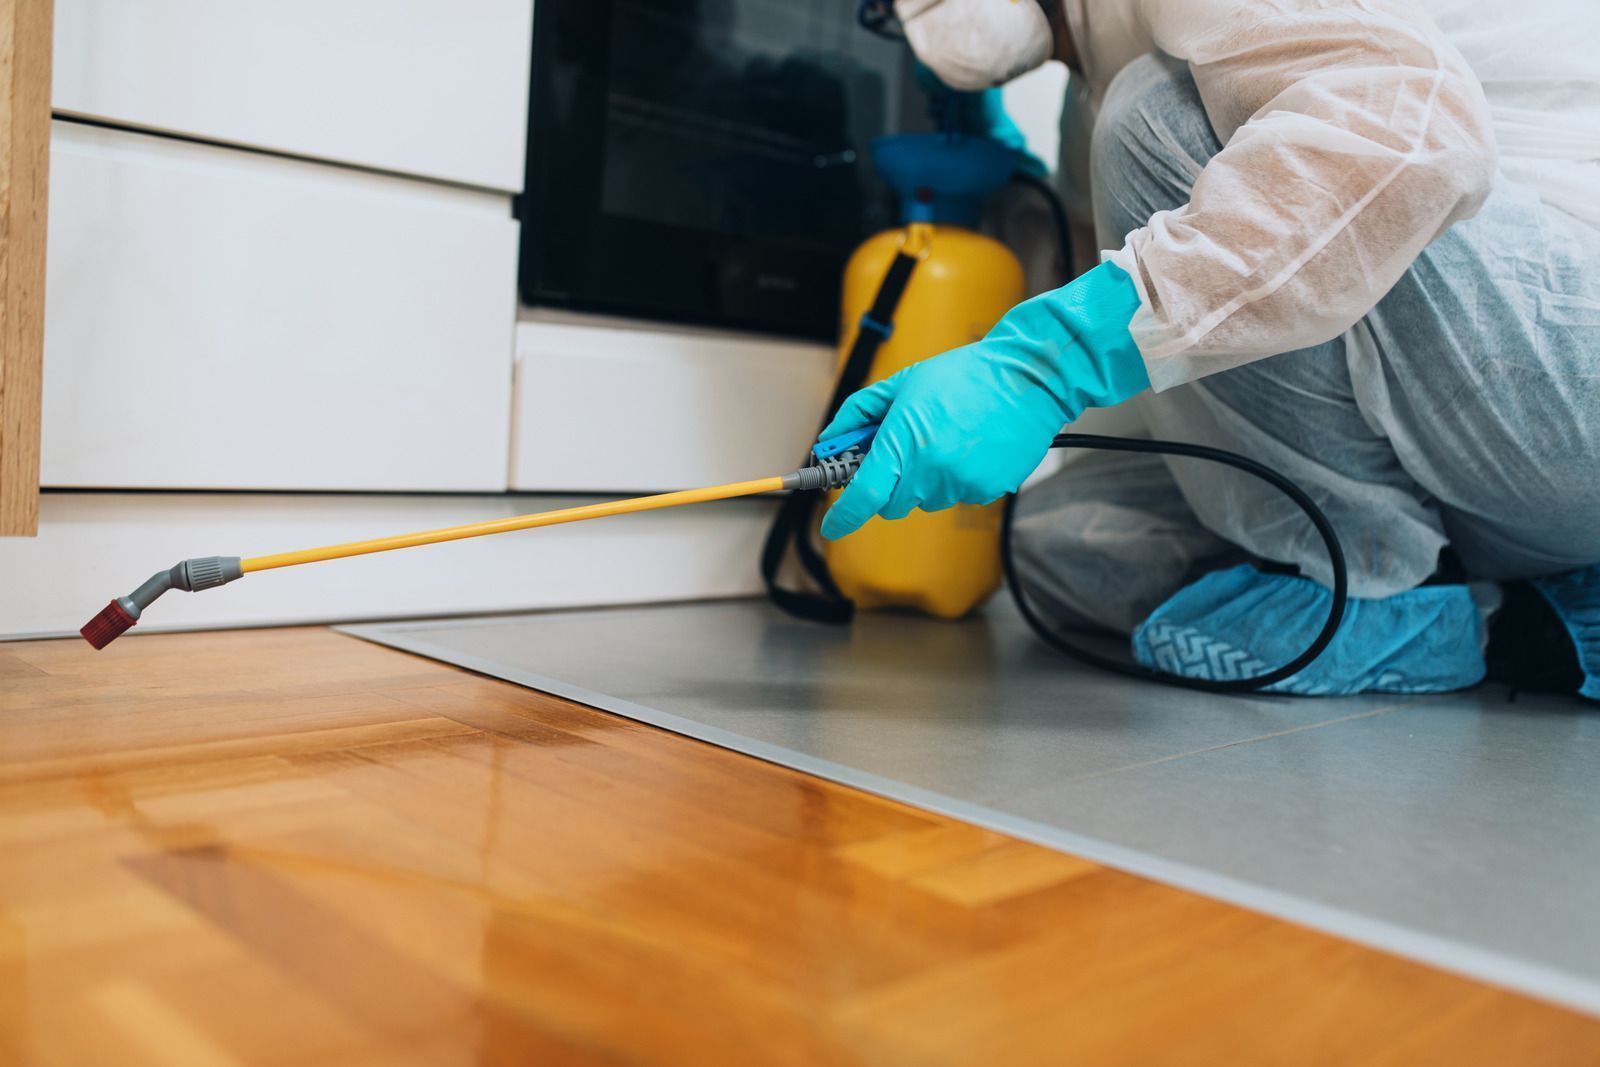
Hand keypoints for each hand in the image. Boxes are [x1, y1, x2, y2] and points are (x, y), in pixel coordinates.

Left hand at [817, 342, 1069, 539]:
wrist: (1028, 377)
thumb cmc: (965, 375)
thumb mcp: (902, 382)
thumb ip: (860, 412)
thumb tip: (831, 439)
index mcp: (904, 441)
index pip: (864, 495)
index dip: (844, 516)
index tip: (832, 524)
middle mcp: (930, 470)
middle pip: (892, 504)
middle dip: (888, 486)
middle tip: (899, 455)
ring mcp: (960, 483)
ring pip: (926, 499)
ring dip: (925, 480)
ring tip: (947, 438)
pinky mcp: (986, 490)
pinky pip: (957, 494)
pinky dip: (956, 478)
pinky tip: (971, 447)